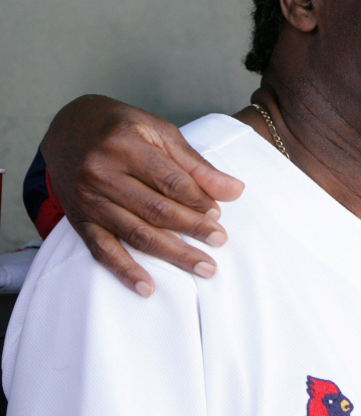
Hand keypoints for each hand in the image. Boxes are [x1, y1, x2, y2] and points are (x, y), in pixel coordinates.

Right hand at [40, 95, 243, 296]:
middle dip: (193, 228)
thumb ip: (196, 165)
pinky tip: (148, 288)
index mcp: (125, 145)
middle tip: (220, 242)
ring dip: (173, 254)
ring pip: (136, 234)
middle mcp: (102, 173)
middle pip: (156, 210)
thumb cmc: (123, 128)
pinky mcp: (78, 220)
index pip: (170, 182)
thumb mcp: (160, 132)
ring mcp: (87, 200)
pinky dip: (125, 271)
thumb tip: (235, 191)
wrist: (69, 128)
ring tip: (204, 267)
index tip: (219, 215)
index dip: (198, 201)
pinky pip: (102, 251)